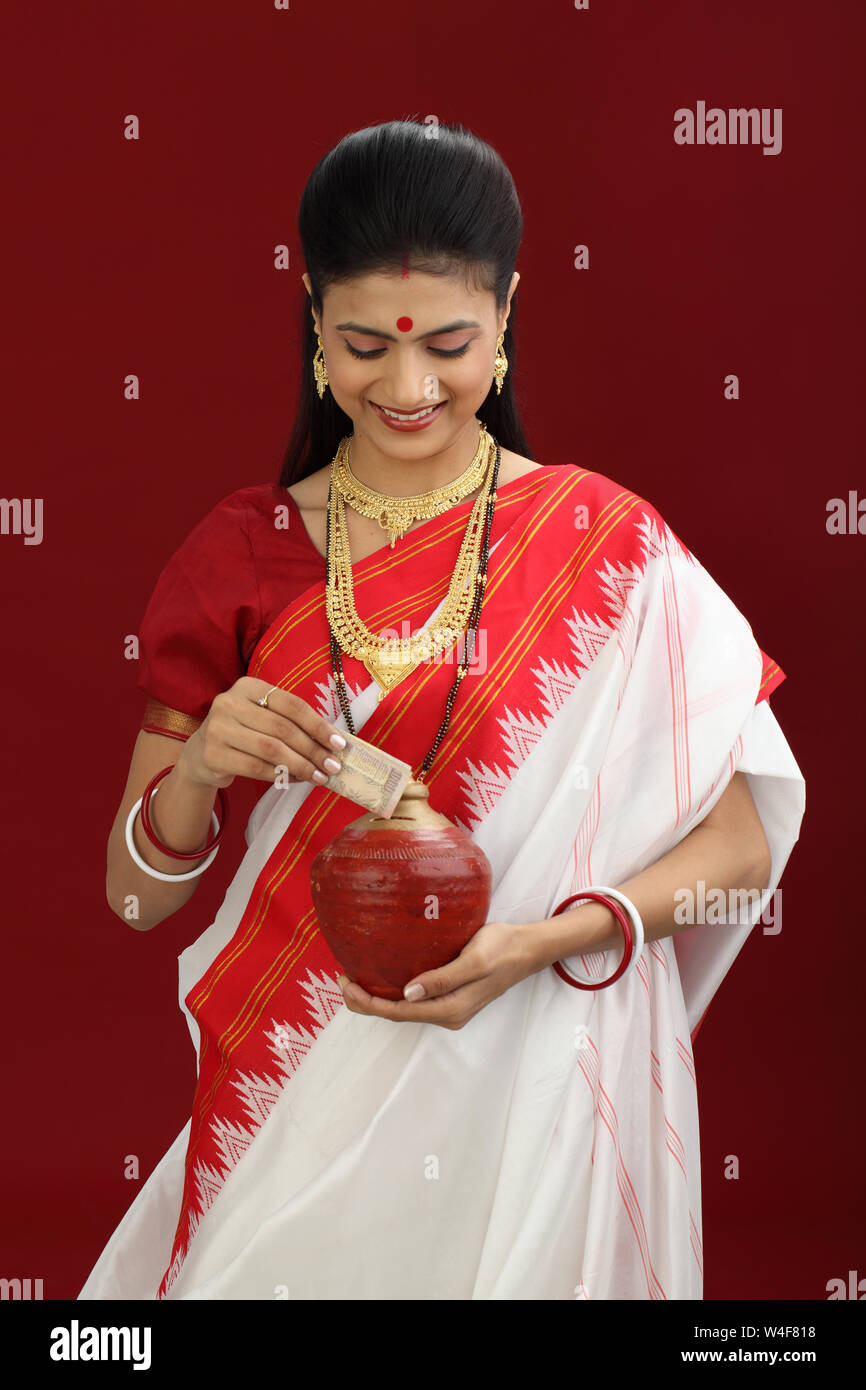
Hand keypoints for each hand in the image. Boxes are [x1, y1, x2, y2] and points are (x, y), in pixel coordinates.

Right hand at [178, 677, 346, 790]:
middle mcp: (229, 702)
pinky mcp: (212, 754)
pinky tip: (295, 780)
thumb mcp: (262, 717)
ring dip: (300, 765)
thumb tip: (333, 742)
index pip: (291, 704)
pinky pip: (256, 767)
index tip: (339, 744)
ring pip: (271, 749)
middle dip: (313, 749)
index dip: (318, 725)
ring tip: (319, 777)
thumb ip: (291, 723)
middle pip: (282, 728)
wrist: (201, 754)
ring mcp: (217, 728)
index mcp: (247, 686)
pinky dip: (280, 775)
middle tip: (333, 766)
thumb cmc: (243, 734)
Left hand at [338, 919, 541, 1029]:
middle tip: (341, 980)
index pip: (398, 1012)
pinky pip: (414, 1001)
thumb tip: (407, 993)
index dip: (368, 1002)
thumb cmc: (503, 948)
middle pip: (397, 1015)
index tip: (346, 983)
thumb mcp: (474, 959)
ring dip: (377, 998)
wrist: (528, 948)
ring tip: (353, 979)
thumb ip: (442, 978)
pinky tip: (382, 978)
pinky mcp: (450, 997)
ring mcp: (449, 1008)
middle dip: (366, 1002)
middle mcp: (447, 1014)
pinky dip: (393, 992)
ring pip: (404, 1009)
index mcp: (450, 1009)